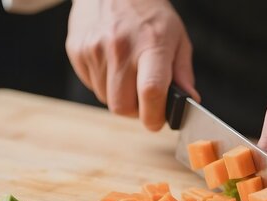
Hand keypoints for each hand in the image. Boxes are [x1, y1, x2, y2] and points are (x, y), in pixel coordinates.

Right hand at [66, 0, 198, 130]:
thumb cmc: (150, 13)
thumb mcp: (177, 37)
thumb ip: (183, 73)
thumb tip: (189, 101)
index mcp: (151, 44)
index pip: (151, 92)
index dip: (155, 116)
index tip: (158, 120)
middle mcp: (120, 47)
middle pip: (122, 106)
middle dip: (135, 112)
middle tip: (145, 101)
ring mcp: (94, 49)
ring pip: (106, 99)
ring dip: (120, 96)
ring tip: (128, 73)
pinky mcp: (77, 50)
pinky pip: (92, 85)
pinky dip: (104, 83)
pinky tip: (112, 63)